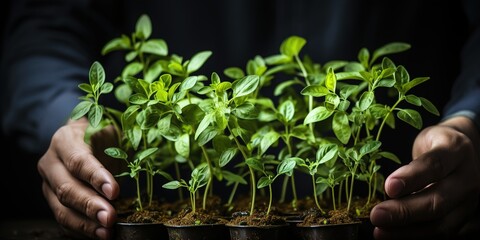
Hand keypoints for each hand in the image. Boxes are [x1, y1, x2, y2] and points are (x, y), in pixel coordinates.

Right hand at [37, 118, 120, 239]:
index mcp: (65, 140)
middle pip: (67, 188)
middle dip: (90, 206)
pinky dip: (82, 229)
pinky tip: (99, 234)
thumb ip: (119, 144)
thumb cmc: (101, 134)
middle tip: (110, 217)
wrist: (83, 137)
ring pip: (62, 208)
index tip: (114, 191)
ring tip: (106, 232)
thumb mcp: (110, 130)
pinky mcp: (52, 200)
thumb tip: (141, 163)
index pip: (78, 161)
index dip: (95, 177)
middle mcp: (51, 162)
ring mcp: (49, 184)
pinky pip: (64, 219)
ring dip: (85, 223)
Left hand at [370, 116, 479, 238]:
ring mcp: (474, 202)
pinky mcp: (474, 221)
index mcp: (456, 150)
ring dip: (408, 232)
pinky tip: (397, 236)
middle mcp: (470, 178)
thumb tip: (388, 193)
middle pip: (438, 201)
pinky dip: (419, 238)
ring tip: (381, 232)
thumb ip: (411, 167)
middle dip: (404, 212)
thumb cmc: (437, 148)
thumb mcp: (424, 144)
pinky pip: (447, 236)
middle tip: (377, 216)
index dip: (411, 177)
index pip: (435, 166)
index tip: (389, 187)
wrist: (467, 154)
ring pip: (443, 224)